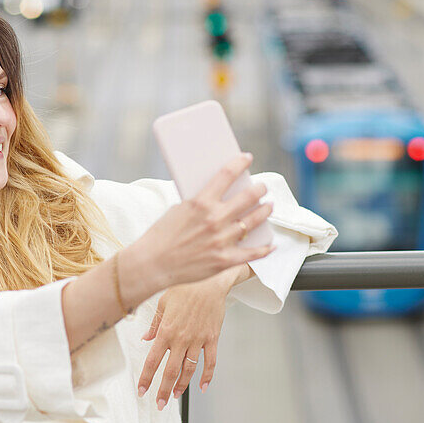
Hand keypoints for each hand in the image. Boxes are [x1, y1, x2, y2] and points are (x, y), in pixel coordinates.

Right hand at [123, 154, 273, 301]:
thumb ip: (200, 204)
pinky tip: (271, 244)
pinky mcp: (224, 260)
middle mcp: (214, 219)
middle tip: (262, 187)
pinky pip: (251, 253)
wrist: (152, 264)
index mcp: (200, 203)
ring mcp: (221, 240)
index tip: (247, 158)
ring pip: (253, 221)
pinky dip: (264, 249)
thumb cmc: (161, 236)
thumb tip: (217, 198)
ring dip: (265, 212)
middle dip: (259, 189)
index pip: (226, 175)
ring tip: (268, 206)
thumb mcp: (178, 210)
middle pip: (248, 197)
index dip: (240, 163)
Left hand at [136, 269, 233, 409]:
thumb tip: (145, 338)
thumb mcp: (162, 302)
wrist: (209, 279)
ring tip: (176, 396)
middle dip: (163, 390)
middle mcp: (181, 339)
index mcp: (166, 330)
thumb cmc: (185, 287)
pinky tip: (204, 387)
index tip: (142, 391)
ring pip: (189, 370)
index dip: (146, 378)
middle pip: (170, 371)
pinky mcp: (212, 338)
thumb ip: (154, 323)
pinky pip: (210, 361)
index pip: (152, 360)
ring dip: (182, 386)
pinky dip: (208, 376)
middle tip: (159, 403)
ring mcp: (198, 340)